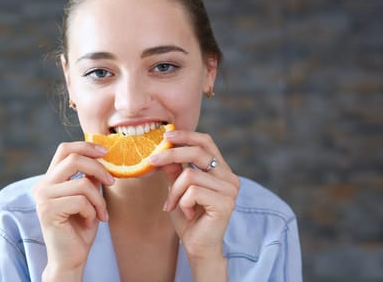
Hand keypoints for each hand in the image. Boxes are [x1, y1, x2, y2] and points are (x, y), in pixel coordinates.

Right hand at [33, 142, 114, 279]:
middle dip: (99, 168)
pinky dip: (92, 211)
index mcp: (50, 178)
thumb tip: (102, 156)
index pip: (65, 149)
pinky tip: (89, 221)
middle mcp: (42, 185)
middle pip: (74, 159)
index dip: (86, 146)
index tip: (106, 152)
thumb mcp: (89, 197)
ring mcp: (43, 197)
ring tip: (100, 214)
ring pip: (82, 183)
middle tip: (112, 182)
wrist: (70, 258)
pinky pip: (81, 201)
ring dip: (99, 200)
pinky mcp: (48, 210)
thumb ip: (90, 177)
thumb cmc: (80, 228)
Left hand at [150, 130, 239, 277]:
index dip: (187, 135)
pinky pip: (192, 192)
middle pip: (198, 152)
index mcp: (221, 171)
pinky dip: (182, 202)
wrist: (198, 247)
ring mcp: (230, 190)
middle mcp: (230, 178)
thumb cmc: (189, 219)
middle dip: (171, 155)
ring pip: (190, 175)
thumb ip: (175, 169)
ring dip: (174, 191)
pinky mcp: (225, 203)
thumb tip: (163, 148)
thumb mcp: (178, 189)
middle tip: (152, 161)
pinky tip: (186, 214)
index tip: (166, 135)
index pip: (207, 142)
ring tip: (173, 205)